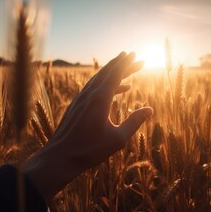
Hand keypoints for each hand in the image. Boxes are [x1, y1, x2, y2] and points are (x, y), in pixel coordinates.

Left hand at [23, 52, 152, 201]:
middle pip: (107, 73)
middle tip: (135, 57)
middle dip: (122, 63)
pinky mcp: (76, 105)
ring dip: (112, 72)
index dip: (126, 64)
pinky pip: (93, 88)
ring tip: (126, 70)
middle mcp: (89, 95)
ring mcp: (81, 99)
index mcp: (100, 99)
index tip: (135, 55)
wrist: (60, 157)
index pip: (115, 75)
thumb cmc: (89, 150)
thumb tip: (149, 109)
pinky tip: (116, 90)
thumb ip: (134, 122)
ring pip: (98, 79)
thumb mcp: (117, 138)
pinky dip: (106, 84)